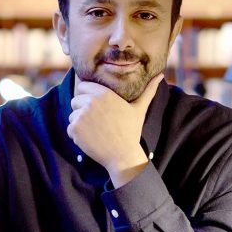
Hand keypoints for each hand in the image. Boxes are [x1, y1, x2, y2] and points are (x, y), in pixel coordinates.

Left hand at [67, 73, 163, 187]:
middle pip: (75, 100)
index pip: (82, 86)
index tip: (96, 109)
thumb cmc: (131, 131)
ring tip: (96, 132)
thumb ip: (148, 90)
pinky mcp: (75, 128)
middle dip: (82, 110)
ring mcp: (81, 115)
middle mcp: (91, 101)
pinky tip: (92, 140)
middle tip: (98, 123)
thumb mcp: (139, 108)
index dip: (87, 97)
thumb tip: (161, 75)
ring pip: (72, 115)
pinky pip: (69, 129)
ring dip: (80, 124)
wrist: (123, 155)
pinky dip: (77, 136)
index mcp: (103, 93)